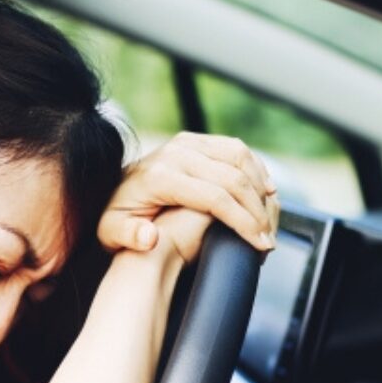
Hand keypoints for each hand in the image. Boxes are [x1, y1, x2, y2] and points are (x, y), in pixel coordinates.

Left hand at [97, 132, 279, 252]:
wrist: (113, 188)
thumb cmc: (118, 216)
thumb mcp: (111, 233)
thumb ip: (128, 237)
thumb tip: (149, 237)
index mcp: (160, 177)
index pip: (215, 197)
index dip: (243, 221)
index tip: (260, 243)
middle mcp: (176, 154)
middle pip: (233, 178)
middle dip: (258, 210)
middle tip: (269, 238)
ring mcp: (187, 143)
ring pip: (239, 157)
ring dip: (261, 186)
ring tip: (270, 217)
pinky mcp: (196, 139)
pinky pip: (235, 148)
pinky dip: (256, 168)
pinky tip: (265, 192)